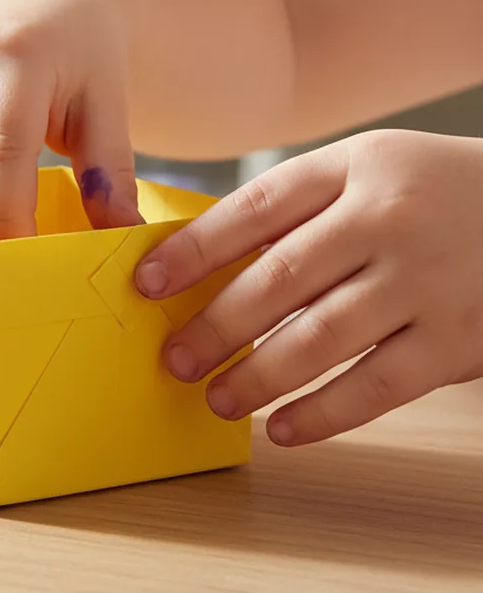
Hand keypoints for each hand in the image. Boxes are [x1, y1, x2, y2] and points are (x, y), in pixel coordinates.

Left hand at [136, 129, 482, 445]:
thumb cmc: (433, 193)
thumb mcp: (369, 170)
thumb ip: (297, 207)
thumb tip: (199, 262)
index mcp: (354, 168)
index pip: (254, 208)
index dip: (192, 248)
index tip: (145, 283)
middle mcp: (387, 218)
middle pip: (279, 277)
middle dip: (214, 325)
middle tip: (174, 357)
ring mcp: (425, 280)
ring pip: (320, 338)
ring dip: (257, 375)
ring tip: (216, 397)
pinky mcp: (457, 339)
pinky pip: (377, 387)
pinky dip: (323, 414)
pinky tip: (281, 428)